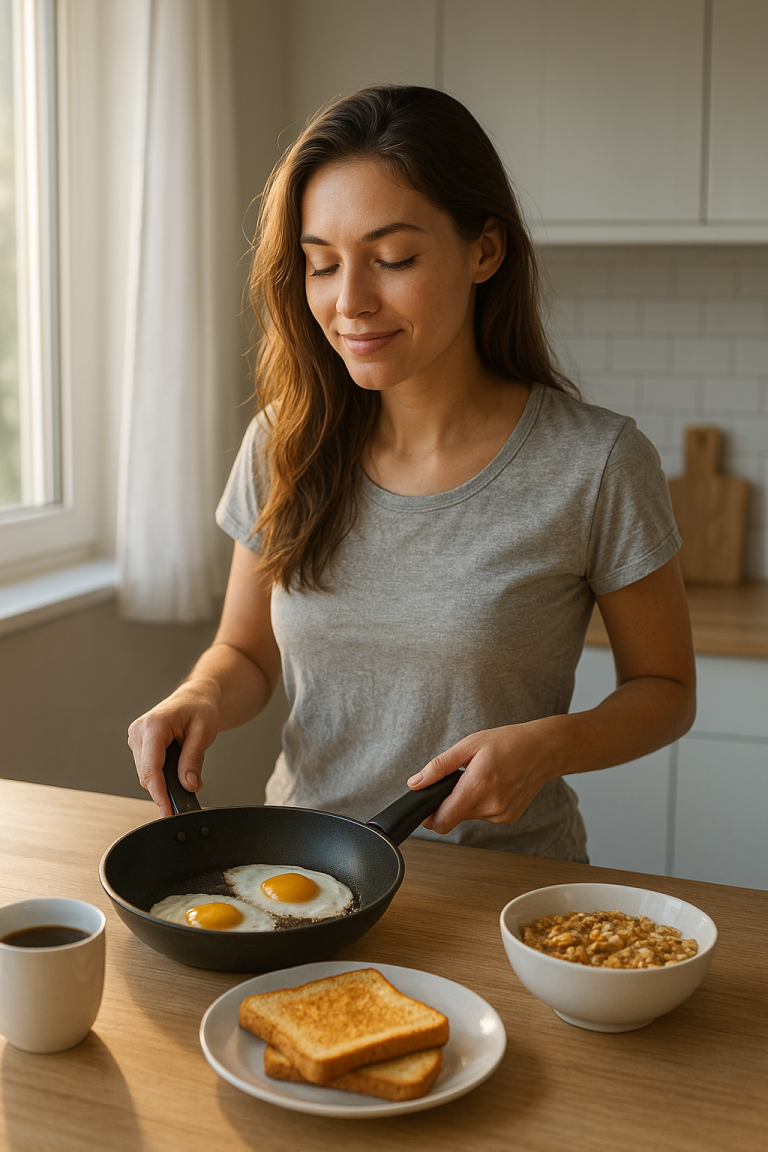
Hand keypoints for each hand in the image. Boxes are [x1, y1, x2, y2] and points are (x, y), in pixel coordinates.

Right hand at [127, 681, 220, 816]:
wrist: (196, 697)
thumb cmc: (200, 708)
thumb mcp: (204, 732)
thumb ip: (194, 760)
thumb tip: (188, 785)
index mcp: (154, 725)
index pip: (151, 768)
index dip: (159, 793)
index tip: (167, 810)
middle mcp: (139, 731)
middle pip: (147, 774)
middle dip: (166, 788)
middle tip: (190, 792)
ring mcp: (136, 738)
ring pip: (146, 774)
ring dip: (165, 780)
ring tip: (187, 771)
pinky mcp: (139, 744)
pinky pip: (148, 768)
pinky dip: (163, 774)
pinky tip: (177, 768)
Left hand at [406, 719, 562, 834]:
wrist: (544, 750)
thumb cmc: (509, 742)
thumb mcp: (469, 745)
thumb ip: (439, 766)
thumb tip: (415, 783)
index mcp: (478, 785)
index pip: (443, 821)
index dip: (429, 817)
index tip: (425, 807)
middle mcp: (491, 805)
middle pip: (454, 817)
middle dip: (450, 801)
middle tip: (460, 779)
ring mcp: (502, 814)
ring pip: (469, 816)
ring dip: (467, 802)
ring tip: (480, 778)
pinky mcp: (509, 817)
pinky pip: (484, 815)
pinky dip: (481, 802)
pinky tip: (493, 785)